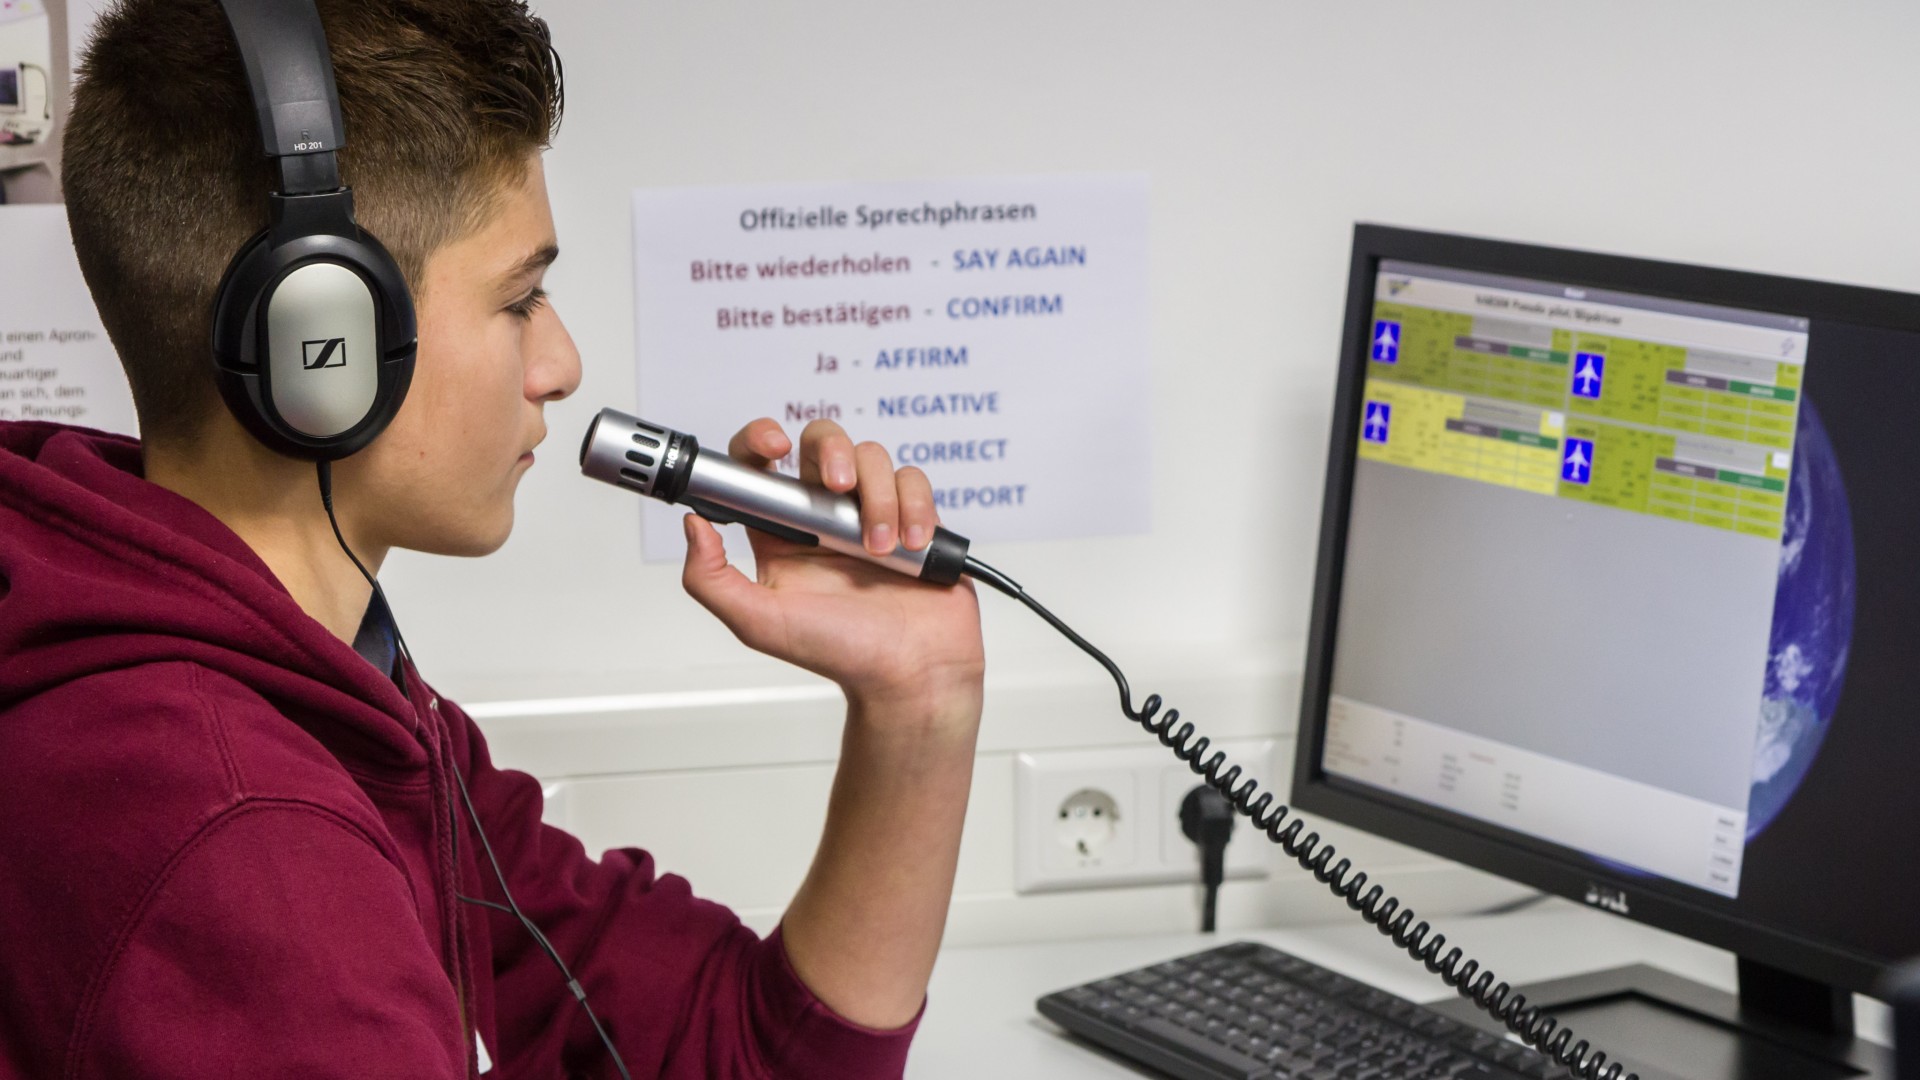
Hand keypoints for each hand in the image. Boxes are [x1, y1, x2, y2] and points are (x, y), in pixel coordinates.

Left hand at [680, 418, 984, 713]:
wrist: (912, 674)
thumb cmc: (841, 655)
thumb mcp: (759, 623)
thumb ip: (710, 579)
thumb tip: (692, 525)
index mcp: (781, 534)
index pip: (759, 466)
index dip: (760, 441)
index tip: (773, 444)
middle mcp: (824, 517)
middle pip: (821, 441)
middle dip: (831, 450)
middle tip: (838, 484)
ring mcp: (870, 514)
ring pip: (871, 458)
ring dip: (878, 498)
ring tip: (880, 550)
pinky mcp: (914, 516)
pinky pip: (913, 481)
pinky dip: (914, 507)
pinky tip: (911, 546)